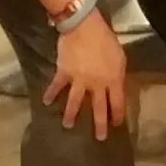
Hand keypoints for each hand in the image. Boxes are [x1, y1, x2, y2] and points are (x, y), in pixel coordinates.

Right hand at [48, 14, 126, 138]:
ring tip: (67, 126)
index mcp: (113, 80)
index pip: (118, 103)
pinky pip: (56, 86)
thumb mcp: (119, 58)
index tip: (116, 124)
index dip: (118, 115)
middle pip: (99, 109)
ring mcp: (79, 80)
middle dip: (99, 124)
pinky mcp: (64, 73)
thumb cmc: (106, 40)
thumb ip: (117, 75)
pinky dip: (50, 94)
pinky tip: (45, 102)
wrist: (84, 27)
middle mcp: (96, 85)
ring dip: (71, 115)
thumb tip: (116, 85)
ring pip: (75, 102)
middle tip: (99, 138)